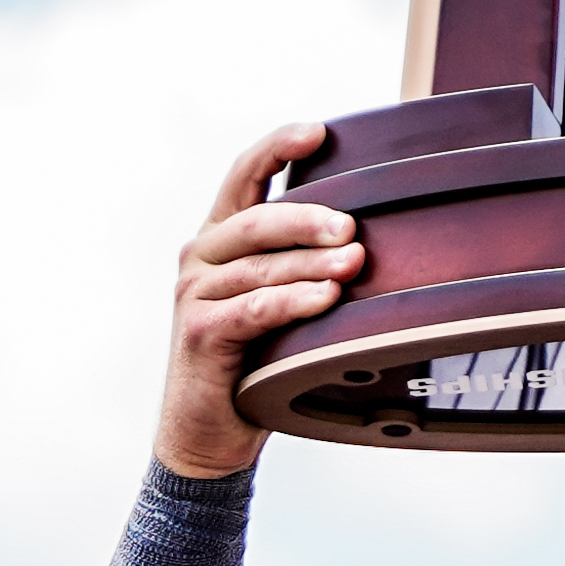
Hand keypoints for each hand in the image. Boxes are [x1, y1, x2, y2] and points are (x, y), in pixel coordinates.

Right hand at [156, 124, 353, 481]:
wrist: (206, 434)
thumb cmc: (252, 366)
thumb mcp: (277, 306)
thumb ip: (302, 268)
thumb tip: (369, 242)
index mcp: (220, 239)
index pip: (245, 176)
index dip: (278, 148)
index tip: (318, 132)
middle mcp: (201, 258)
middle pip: (258, 221)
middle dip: (309, 218)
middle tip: (352, 228)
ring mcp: (195, 294)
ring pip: (261, 266)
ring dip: (312, 263)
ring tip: (354, 264)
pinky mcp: (199, 332)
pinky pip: (254, 308)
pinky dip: (292, 302)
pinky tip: (325, 299)